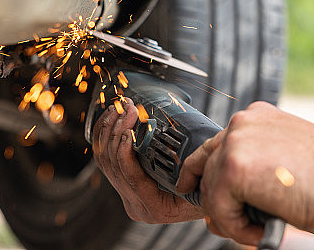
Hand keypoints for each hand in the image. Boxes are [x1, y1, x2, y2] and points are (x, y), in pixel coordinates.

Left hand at [91, 98, 202, 223]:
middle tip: (128, 108)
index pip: (131, 178)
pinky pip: (105, 159)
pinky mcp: (124, 183)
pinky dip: (105, 137)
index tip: (130, 128)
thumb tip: (200, 151)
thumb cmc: (208, 188)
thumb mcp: (206, 181)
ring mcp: (127, 195)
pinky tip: (111, 117)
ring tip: (120, 107)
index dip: (125, 152)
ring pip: (105, 161)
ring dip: (109, 130)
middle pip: (113, 166)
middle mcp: (136, 204)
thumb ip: (198, 170)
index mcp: (155, 207)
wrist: (207, 198)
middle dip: (117, 131)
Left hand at [176, 101, 313, 245]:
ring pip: (209, 190)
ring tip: (260, 226)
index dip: (208, 171)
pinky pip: (217, 209)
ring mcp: (235, 141)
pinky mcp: (231, 168)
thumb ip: (257, 165)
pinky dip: (236, 228)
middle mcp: (243, 121)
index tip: (199, 190)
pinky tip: (261, 229)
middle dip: (215, 198)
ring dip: (231, 216)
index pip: (219, 143)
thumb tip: (224, 197)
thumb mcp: (289, 159)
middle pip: (206, 165)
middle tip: (231, 222)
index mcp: (259, 115)